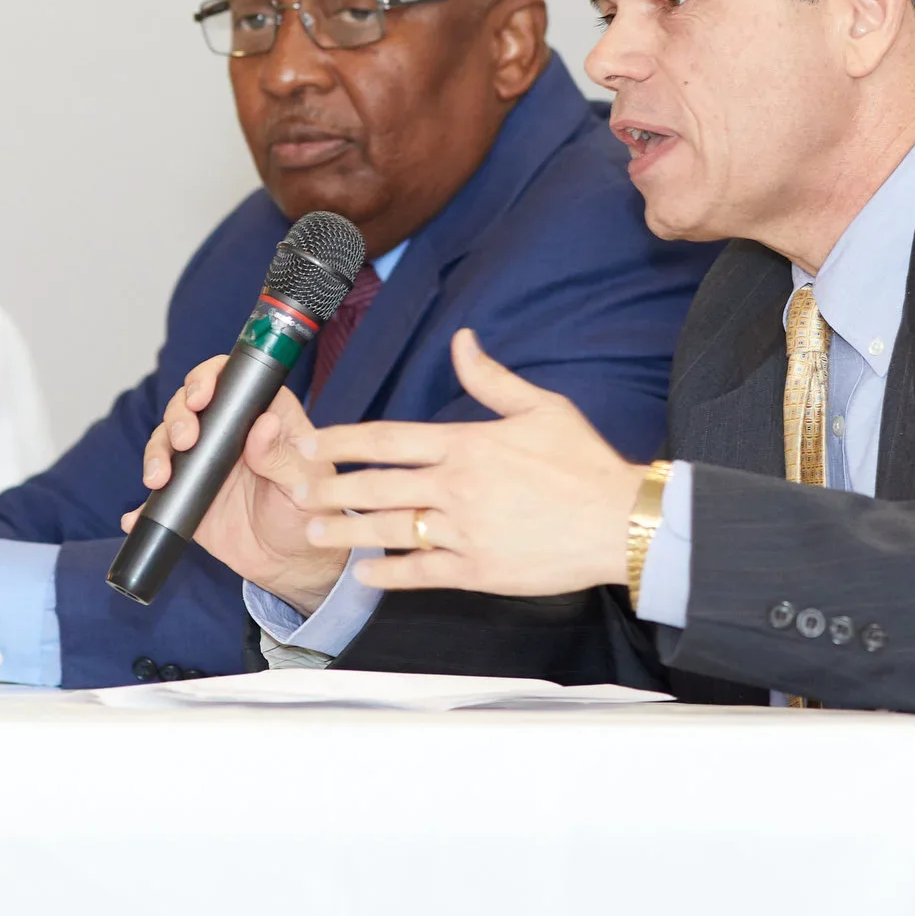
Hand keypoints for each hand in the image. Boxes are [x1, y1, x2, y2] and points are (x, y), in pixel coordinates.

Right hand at [123, 354, 346, 613]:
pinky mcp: (187, 498)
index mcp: (262, 416)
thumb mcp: (305, 484)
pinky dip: (142, 506)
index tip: (202, 396)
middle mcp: (228, 433)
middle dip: (178, 416)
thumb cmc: (311, 514)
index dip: (209, 378)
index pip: (230, 380)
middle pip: (188, 406)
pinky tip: (133, 517)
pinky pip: (158, 497)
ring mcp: (203, 464)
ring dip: (156, 453)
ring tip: (159, 478)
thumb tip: (263, 424)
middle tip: (185, 440)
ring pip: (167, 443)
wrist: (293, 564)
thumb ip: (283, 456)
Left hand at [300, 329, 643, 595]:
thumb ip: (491, 378)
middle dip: (329, 489)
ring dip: (346, 532)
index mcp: (466, 444)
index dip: (343, 441)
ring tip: (313, 532)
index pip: (388, 439)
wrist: (618, 523)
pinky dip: (389, 574)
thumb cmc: (584, 464)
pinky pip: (421, 573)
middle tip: (295, 490)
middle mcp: (456, 487)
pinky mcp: (477, 570)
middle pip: (376, 487)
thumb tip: (462, 341)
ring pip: (389, 531)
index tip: (312, 442)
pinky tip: (365, 575)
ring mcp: (464, 532)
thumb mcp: (540, 407)